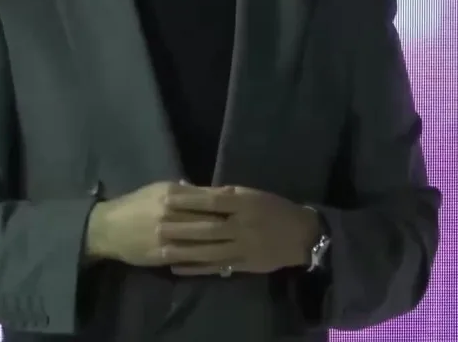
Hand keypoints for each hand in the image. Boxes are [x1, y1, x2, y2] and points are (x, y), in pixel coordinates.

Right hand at [84, 180, 236, 267]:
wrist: (107, 227)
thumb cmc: (135, 204)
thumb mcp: (158, 189)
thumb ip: (184, 190)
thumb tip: (210, 191)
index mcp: (172, 195)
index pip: (208, 199)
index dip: (230, 205)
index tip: (249, 208)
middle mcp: (171, 214)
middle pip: (210, 219)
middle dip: (233, 224)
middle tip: (254, 228)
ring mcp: (168, 236)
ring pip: (203, 240)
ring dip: (225, 243)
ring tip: (244, 245)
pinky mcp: (163, 254)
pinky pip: (190, 258)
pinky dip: (207, 260)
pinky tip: (223, 261)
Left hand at [164, 185, 320, 276]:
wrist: (302, 235)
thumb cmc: (272, 208)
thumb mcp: (250, 195)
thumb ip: (222, 195)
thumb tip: (190, 188)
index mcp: (245, 204)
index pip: (212, 201)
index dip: (188, 200)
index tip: (166, 199)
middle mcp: (243, 226)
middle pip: (208, 228)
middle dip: (181, 228)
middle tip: (156, 227)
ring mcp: (243, 247)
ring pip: (210, 251)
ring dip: (184, 251)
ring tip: (161, 250)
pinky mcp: (244, 265)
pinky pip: (216, 267)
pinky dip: (196, 268)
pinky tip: (178, 268)